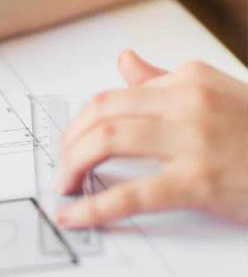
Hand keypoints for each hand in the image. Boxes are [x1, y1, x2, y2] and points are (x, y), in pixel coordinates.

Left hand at [57, 50, 247, 227]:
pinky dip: (95, 207)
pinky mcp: (201, 181)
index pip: (111, 97)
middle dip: (68, 143)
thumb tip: (124, 61)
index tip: (68, 144)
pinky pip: (132, 194)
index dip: (79, 125)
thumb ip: (164, 80)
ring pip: (107, 140)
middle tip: (62, 167)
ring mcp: (195, 139)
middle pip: (101, 114)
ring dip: (72, 165)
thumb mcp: (215, 94)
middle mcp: (188, 101)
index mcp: (188, 79)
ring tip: (63, 185)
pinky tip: (74, 215)